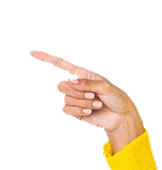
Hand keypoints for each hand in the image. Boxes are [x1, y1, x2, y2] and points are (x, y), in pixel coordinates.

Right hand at [29, 50, 143, 137]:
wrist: (120, 116)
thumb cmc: (115, 98)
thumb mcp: (105, 87)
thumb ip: (87, 83)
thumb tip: (71, 81)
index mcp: (83, 74)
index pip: (61, 64)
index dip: (46, 58)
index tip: (32, 53)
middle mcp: (76, 85)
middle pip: (61, 86)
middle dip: (76, 93)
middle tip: (93, 96)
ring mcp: (75, 99)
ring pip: (66, 100)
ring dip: (83, 104)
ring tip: (97, 105)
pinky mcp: (75, 111)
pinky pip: (67, 110)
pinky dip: (79, 111)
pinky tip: (89, 112)